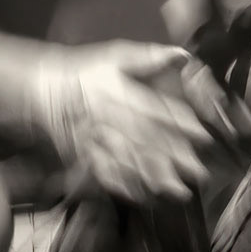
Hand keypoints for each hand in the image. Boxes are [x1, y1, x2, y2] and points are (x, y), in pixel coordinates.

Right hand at [32, 42, 218, 203]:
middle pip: (144, 140)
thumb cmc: (87, 71)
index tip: (203, 136)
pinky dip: (125, 187)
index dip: (180, 124)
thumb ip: (150, 57)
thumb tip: (182, 55)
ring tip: (179, 191)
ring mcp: (92, 138)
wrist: (47, 88)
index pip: (154, 109)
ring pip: (126, 161)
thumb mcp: (117, 55)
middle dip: (174, 158)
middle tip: (199, 172)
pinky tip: (145, 196)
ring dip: (154, 178)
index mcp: (117, 90)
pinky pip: (104, 173)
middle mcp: (106, 116)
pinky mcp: (82, 154)